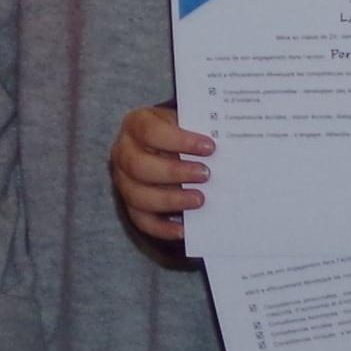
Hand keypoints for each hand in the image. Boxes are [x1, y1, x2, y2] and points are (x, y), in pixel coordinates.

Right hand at [111, 105, 208, 248]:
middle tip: (206, 175)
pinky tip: (184, 229)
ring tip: (200, 200)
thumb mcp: (186, 121)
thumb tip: (227, 143)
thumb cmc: (180, 133)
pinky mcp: (130, 204)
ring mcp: (124, 180)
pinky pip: (141, 220)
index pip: (149, 131)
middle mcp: (123, 152)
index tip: (209, 147)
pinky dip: (162, 228)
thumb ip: (199, 128)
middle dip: (173, 172)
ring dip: (169, 200)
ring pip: (136, 195)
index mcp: (136, 124)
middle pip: (137, 165)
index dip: (179, 140)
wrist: (167, 145)